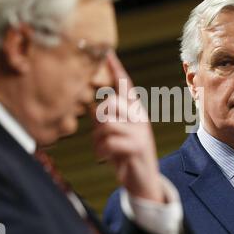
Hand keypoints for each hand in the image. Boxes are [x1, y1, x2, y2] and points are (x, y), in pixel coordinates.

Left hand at [90, 52, 164, 202]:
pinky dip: (102, 151)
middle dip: (98, 117)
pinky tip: (105, 157)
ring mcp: (140, 131)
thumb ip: (105, 119)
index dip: (116, 69)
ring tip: (102, 149)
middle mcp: (140, 117)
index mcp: (135, 111)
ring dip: (98, 139)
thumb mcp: (115, 134)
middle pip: (111, 101)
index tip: (108, 53)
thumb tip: (90, 107)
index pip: (126, 85)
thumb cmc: (125, 154)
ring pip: (107, 122)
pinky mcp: (137, 146)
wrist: (143, 181)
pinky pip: (109, 141)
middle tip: (98, 133)